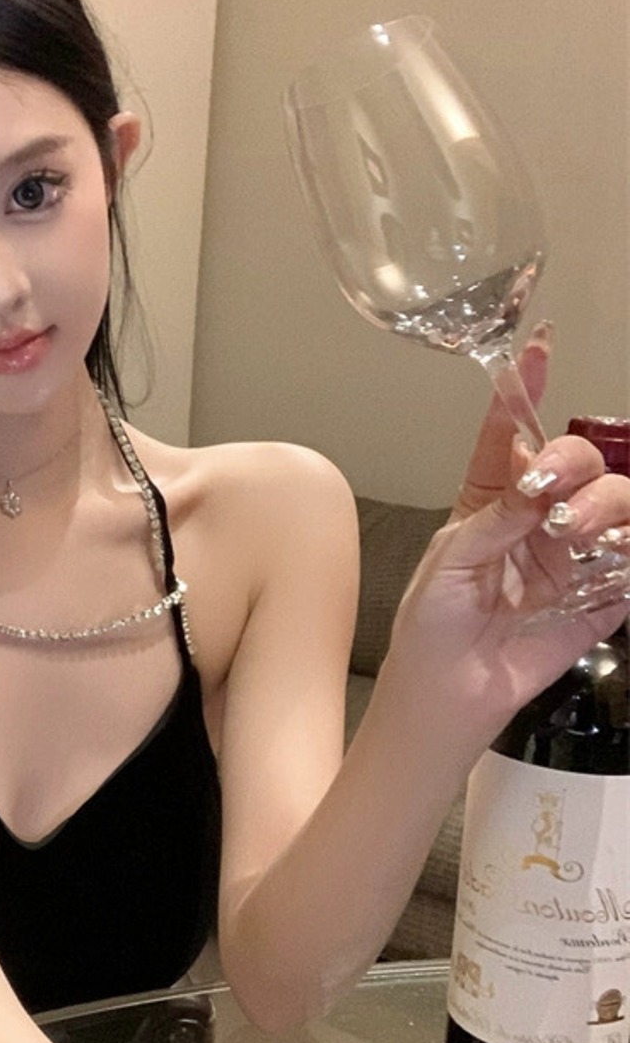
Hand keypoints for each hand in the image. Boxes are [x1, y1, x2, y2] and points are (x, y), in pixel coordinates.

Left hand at [386, 324, 629, 731]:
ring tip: (572, 535)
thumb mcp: (451, 560)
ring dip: (602, 505)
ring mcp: (572, 556)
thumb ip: (498, 517)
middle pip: (577, 461)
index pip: (509, 433)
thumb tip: (539, 480)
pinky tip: (615, 557)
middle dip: (571, 463)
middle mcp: (537, 519)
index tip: (536, 349)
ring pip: (617, 502)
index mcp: (490, 500)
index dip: (523, 390)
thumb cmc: (431, 624)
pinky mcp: (599, 597)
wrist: (447, 693)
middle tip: (549, 493)